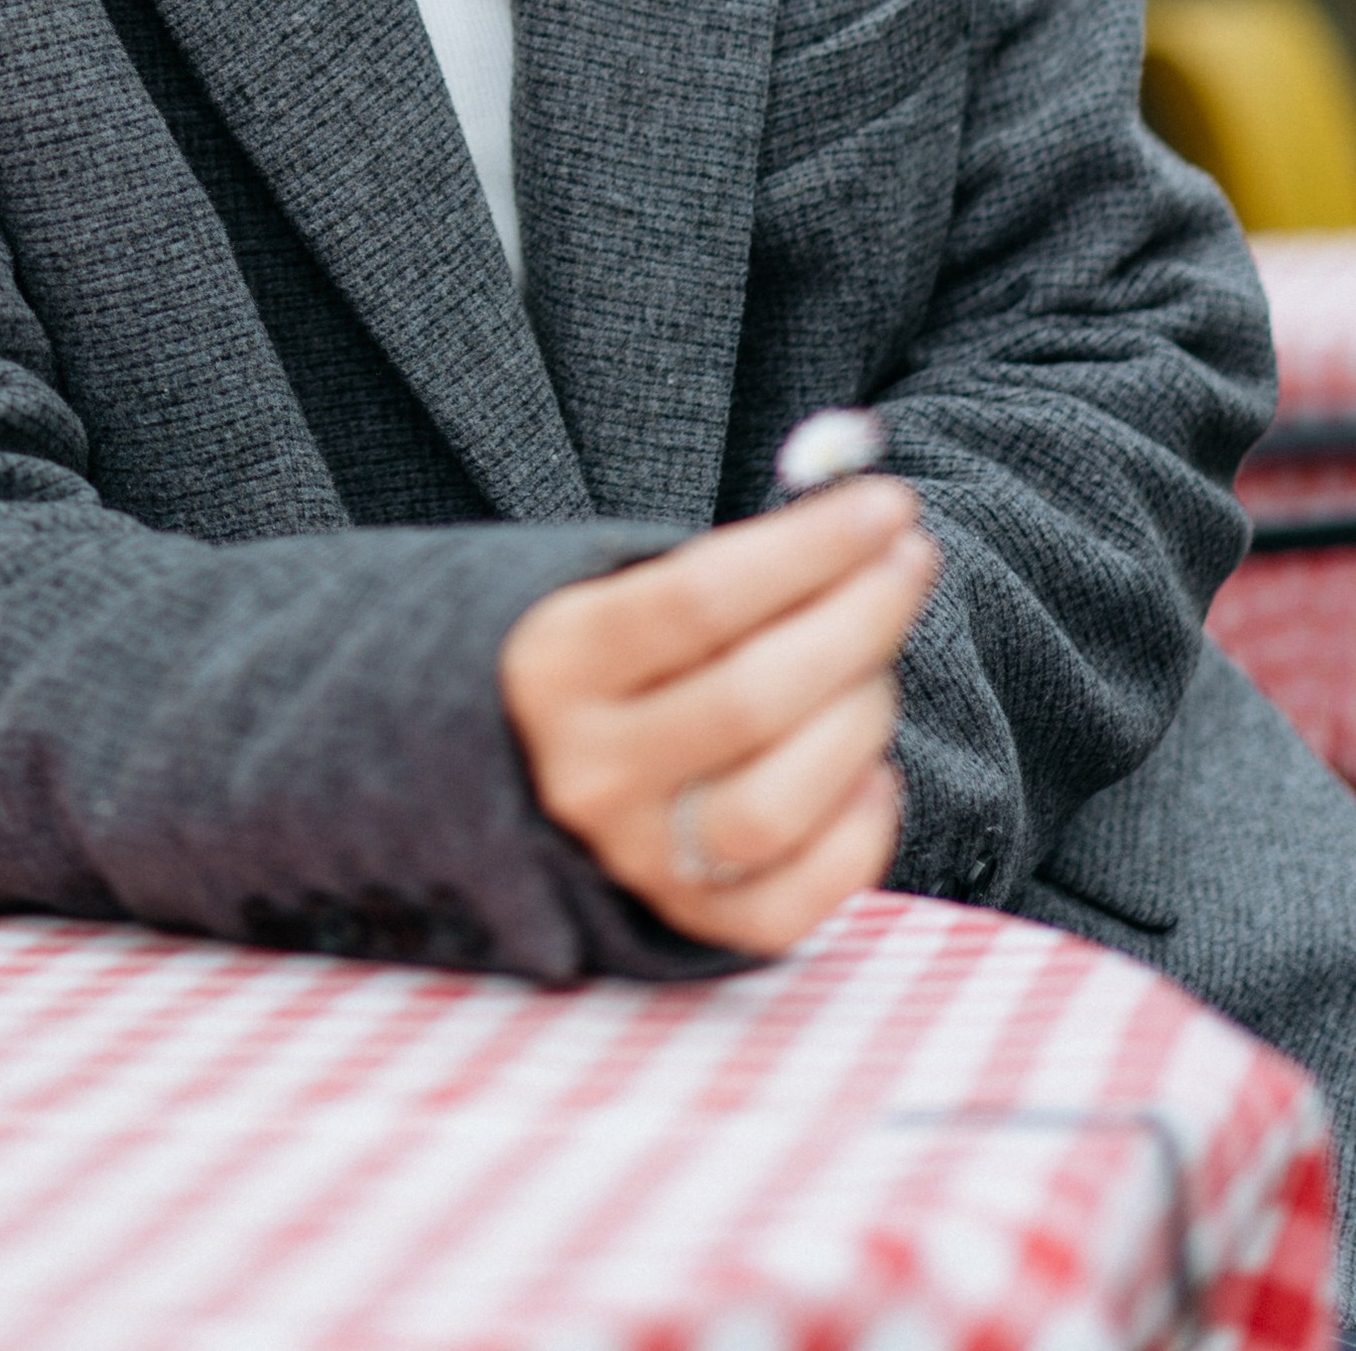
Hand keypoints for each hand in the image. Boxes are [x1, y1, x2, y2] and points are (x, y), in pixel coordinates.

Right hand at [498, 476, 937, 954]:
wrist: (513, 767)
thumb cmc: (610, 656)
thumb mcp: (621, 587)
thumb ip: (727, 565)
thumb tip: (865, 525)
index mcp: (555, 662)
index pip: (699, 598)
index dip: (808, 549)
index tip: (884, 506)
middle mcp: (586, 767)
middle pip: (750, 698)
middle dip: (857, 620)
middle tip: (911, 562)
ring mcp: (632, 854)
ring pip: (773, 807)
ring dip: (857, 722)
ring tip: (877, 670)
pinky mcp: (684, 920)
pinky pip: (789, 903)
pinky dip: (856, 836)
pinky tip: (873, 770)